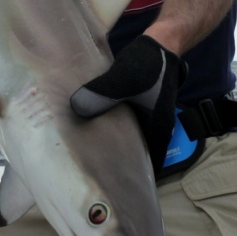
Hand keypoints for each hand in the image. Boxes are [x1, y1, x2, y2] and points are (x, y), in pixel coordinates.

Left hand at [70, 35, 187, 175]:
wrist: (160, 43)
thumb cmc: (148, 64)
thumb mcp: (123, 79)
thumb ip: (101, 94)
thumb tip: (76, 108)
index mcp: (157, 128)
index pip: (148, 165)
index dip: (133, 181)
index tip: (113, 193)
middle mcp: (154, 127)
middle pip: (137, 156)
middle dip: (119, 168)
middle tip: (93, 181)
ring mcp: (146, 117)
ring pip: (130, 141)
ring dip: (113, 149)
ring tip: (88, 162)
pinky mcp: (136, 106)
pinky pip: (122, 125)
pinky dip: (109, 131)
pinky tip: (92, 130)